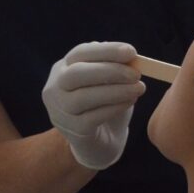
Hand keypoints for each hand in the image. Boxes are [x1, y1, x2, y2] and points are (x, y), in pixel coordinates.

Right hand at [41, 42, 145, 169]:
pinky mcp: (72, 131)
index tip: (131, 52)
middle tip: (136, 74)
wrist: (101, 141)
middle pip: (75, 74)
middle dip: (109, 70)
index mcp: (63, 68)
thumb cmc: (106, 103)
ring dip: (115, 91)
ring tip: (139, 89)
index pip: (79, 53)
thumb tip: (129, 57)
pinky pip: (92, 117)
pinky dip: (114, 107)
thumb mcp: (110, 81)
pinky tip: (130, 102)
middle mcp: (55, 88)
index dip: (105, 51)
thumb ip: (115, 67)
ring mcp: (60, 111)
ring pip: (83, 97)